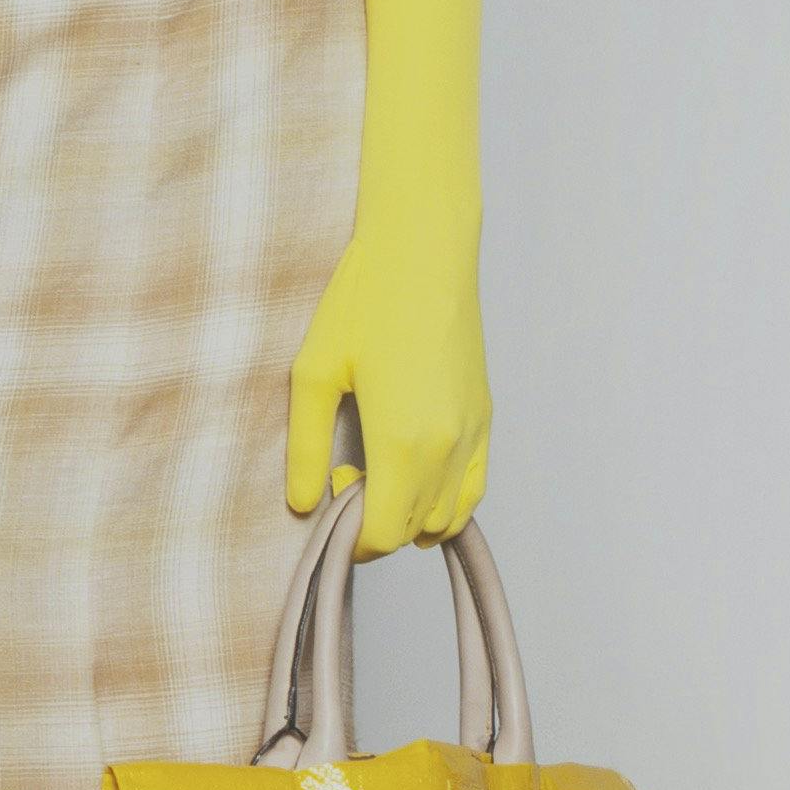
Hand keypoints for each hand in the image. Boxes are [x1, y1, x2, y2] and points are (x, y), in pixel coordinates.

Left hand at [285, 225, 489, 557]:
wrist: (423, 253)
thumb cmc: (363, 304)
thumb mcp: (314, 375)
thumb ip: (307, 448)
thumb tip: (304, 503)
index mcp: (401, 444)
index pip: (384, 534)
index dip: (353, 535)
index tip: (331, 494)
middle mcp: (446, 449)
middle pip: (414, 530)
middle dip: (378, 523)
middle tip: (347, 476)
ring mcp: (472, 434)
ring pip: (447, 515)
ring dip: (411, 513)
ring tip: (379, 469)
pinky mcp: (485, 417)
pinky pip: (474, 488)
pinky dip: (446, 500)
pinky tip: (415, 473)